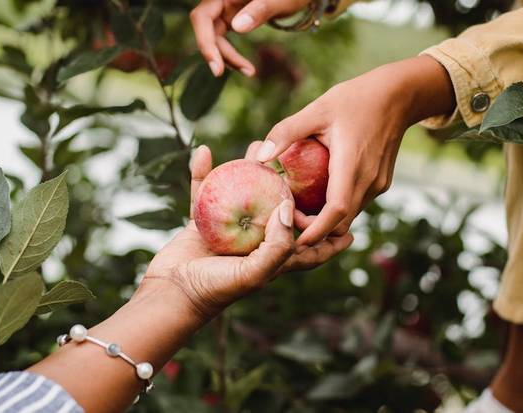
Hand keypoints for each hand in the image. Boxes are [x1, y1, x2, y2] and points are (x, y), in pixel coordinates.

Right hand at [142, 146, 352, 318]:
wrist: (170, 294)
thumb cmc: (216, 289)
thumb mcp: (254, 273)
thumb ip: (278, 245)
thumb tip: (290, 208)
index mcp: (273, 258)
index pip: (310, 249)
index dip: (331, 241)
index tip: (352, 230)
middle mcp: (254, 242)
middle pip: (280, 211)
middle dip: (293, 190)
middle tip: (305, 164)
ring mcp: (228, 230)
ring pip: (244, 193)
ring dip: (250, 170)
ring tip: (258, 147)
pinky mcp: (202, 222)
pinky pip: (204, 191)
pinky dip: (203, 173)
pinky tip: (203, 152)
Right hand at [190, 0, 308, 75]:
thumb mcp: (279, 1)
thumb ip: (260, 10)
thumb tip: (237, 28)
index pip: (202, 17)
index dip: (205, 42)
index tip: (216, 68)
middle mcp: (220, 1)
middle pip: (206, 29)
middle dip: (216, 53)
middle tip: (227, 74)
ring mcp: (224, 10)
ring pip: (214, 37)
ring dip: (228, 57)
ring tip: (249, 72)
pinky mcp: (230, 19)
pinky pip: (223, 39)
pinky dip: (232, 54)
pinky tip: (245, 67)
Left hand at [253, 56, 455, 245]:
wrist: (398, 95)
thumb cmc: (356, 98)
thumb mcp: (317, 109)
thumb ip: (287, 132)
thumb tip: (259, 156)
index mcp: (352, 164)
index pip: (336, 211)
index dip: (315, 230)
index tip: (293, 238)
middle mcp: (369, 181)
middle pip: (341, 222)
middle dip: (315, 230)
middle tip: (288, 217)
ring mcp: (378, 184)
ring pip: (350, 215)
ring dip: (327, 219)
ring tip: (299, 207)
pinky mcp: (381, 182)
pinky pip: (357, 203)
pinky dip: (338, 207)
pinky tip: (319, 193)